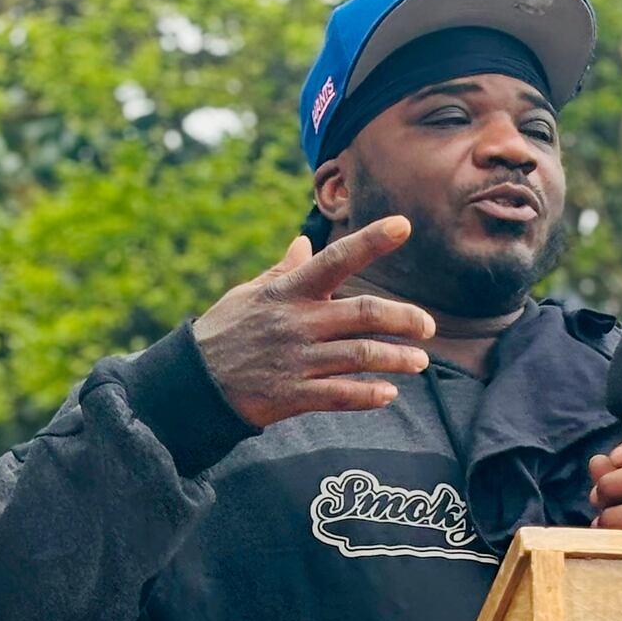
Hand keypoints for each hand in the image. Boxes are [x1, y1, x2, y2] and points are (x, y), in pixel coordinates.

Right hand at [191, 215, 434, 427]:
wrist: (193, 384)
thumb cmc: (225, 331)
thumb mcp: (249, 294)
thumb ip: (284, 271)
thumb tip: (305, 242)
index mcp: (290, 292)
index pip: (336, 258)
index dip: (372, 241)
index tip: (404, 225)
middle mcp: (297, 322)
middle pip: (364, 313)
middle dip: (404, 318)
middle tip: (429, 327)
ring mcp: (296, 360)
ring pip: (360, 356)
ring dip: (397, 359)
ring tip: (420, 361)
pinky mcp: (293, 394)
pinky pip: (340, 395)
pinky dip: (368, 395)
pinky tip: (388, 394)